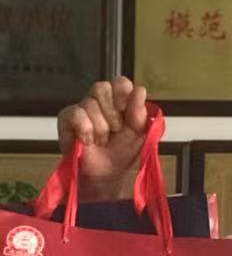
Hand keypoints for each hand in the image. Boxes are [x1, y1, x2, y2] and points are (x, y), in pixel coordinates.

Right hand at [57, 78, 148, 201]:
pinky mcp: (66, 118)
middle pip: (102, 88)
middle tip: (116, 130)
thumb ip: (140, 113)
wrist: (106, 174)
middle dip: (112, 114)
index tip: (126, 112)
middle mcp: (99, 101)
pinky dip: (85, 130)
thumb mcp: (139, 134)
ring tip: (102, 140)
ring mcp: (81, 108)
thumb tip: (140, 90)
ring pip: (89, 104)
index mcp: (119, 100)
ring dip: (101, 128)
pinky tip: (88, 140)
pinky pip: (75, 114)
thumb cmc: (122, 152)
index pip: (120, 82)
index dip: (123, 95)